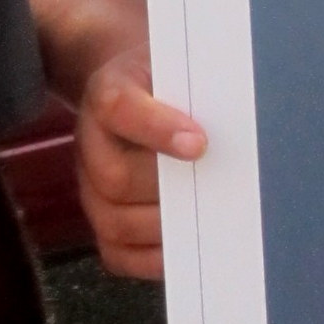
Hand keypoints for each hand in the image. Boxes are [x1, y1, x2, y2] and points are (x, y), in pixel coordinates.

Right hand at [74, 46, 205, 281]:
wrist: (140, 90)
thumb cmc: (170, 83)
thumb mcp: (179, 64)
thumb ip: (197, 87)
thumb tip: (234, 122)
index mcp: (108, 92)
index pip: (118, 108)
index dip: (156, 128)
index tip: (200, 143)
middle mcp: (89, 142)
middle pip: (118, 178)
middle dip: (171, 190)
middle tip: (220, 192)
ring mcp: (90, 189)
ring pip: (117, 221)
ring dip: (167, 226)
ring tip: (211, 220)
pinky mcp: (103, 225)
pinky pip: (119, 255)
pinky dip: (156, 259)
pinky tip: (191, 246)